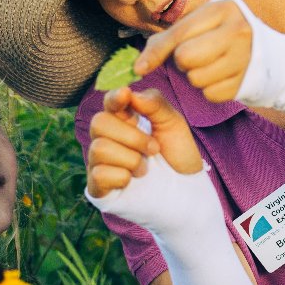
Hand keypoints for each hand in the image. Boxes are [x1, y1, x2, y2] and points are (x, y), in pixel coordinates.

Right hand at [86, 87, 201, 197]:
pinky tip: (132, 181)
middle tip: (153, 149)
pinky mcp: (98, 187)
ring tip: (145, 169)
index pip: (108, 102)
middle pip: (98, 123)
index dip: (114, 98)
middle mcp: (106, 138)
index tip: (126, 96)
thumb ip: (155, 104)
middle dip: (132, 137)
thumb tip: (130, 93)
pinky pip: (99, 174)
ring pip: (100, 148)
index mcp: (123, 120)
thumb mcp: (173, 124)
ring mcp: (100, 162)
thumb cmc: (178, 156)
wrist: (186, 191)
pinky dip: (123, 177)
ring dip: (131, 159)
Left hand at [135, 0, 252, 103]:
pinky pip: (211, 94)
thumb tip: (138, 67)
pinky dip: (210, 89)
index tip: (139, 68)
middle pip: (186, 57)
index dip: (156, 52)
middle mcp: (238, 30)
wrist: (265, 51)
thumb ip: (168, 39)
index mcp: (223, 9)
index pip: (180, 34)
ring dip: (195, 76)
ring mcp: (246, 57)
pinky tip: (220, 76)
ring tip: (208, 65)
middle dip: (182, 61)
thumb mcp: (199, 24)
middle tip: (192, 56)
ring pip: (196, 78)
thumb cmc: (219, 34)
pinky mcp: (247, 80)